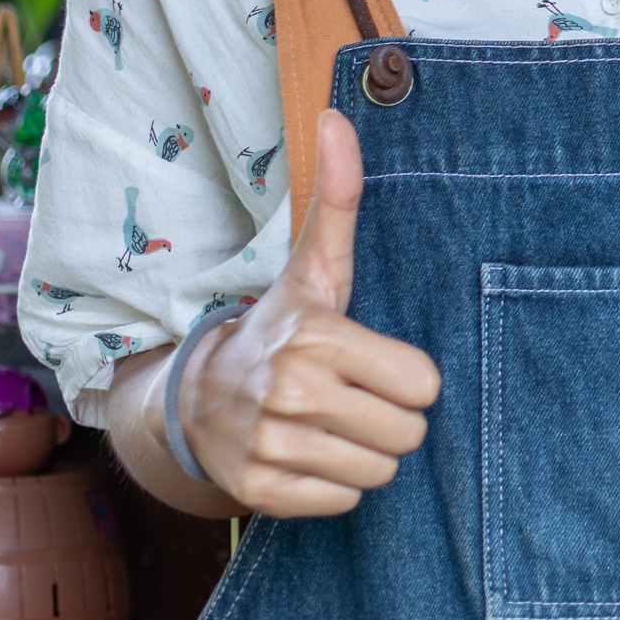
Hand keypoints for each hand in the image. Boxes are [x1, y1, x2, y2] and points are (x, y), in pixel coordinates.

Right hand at [166, 108, 442, 514]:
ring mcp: (269, 444)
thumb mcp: (315, 267)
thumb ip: (339, 199)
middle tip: (355, 397)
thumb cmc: (280, 327)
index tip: (376, 365)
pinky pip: (341, 503)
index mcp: (319, 336)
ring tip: (333, 424)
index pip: (424, 384)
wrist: (196, 396)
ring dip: (366, 454)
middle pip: (408, 434)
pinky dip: (334, 485)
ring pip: (378, 473)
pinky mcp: (256, 490)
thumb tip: (338, 117)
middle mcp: (291, 392)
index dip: (409, 378)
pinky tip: (309, 452)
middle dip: (392, 420)